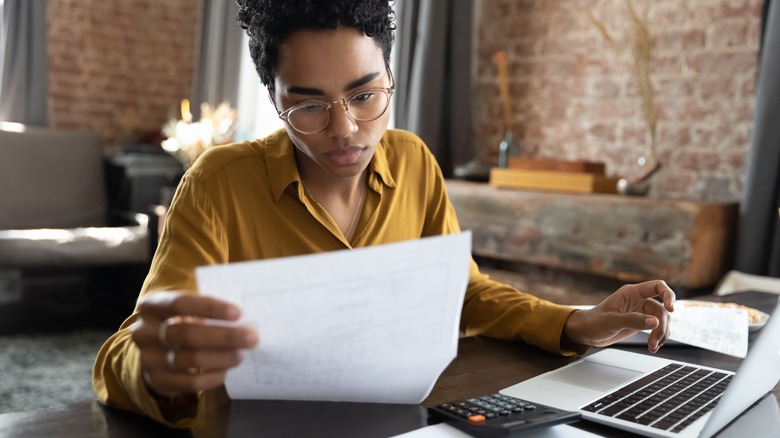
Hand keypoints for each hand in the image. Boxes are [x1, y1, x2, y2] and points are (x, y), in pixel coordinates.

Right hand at [131, 291, 258, 397]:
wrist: (157, 352)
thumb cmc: (181, 322)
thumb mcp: (187, 309)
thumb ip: (208, 307)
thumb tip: (246, 309)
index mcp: (152, 306)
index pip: (180, 303)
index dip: (210, 308)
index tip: (238, 313)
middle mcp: (144, 332)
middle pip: (188, 334)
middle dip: (224, 336)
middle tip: (251, 338)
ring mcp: (148, 358)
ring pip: (190, 359)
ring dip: (222, 357)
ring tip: (241, 354)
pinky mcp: (157, 381)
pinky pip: (189, 383)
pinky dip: (212, 377)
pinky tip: (227, 371)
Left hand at [563, 280, 674, 352]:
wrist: (587, 332)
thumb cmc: (594, 322)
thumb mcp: (612, 321)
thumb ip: (633, 320)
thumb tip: (654, 322)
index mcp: (631, 293)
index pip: (657, 286)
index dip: (668, 295)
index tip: (671, 309)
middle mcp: (639, 300)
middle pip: (662, 309)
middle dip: (661, 326)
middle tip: (654, 341)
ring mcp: (641, 312)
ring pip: (662, 320)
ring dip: (661, 334)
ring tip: (653, 347)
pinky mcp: (641, 323)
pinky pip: (657, 328)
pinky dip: (658, 337)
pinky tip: (653, 346)